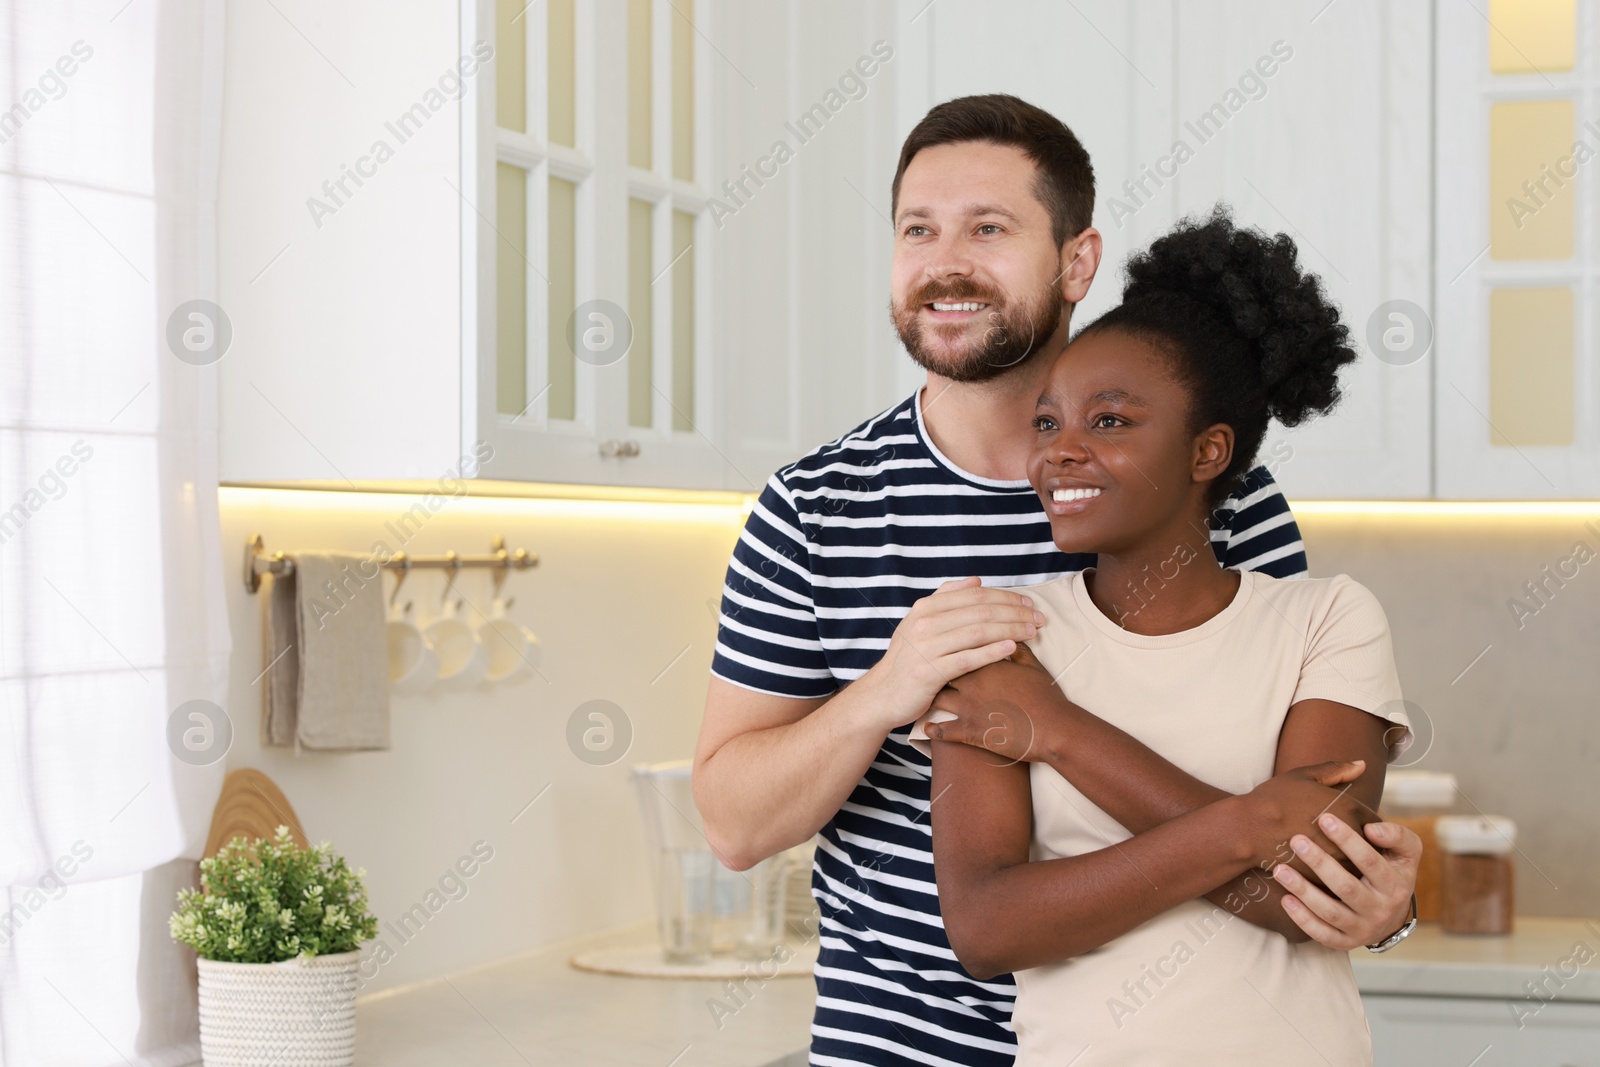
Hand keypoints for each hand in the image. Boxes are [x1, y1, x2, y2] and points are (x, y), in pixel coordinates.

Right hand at [864, 577, 1045, 730]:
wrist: (883, 694)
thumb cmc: (908, 658)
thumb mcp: (919, 621)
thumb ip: (946, 598)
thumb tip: (975, 581)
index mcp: (926, 607)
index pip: (975, 595)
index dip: (1005, 597)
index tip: (1028, 603)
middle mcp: (925, 623)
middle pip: (980, 611)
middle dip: (1014, 613)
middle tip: (1038, 618)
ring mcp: (926, 647)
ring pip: (978, 632)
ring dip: (1010, 629)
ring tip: (1032, 631)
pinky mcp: (930, 673)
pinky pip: (968, 659)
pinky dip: (992, 651)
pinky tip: (1012, 648)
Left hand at [923, 644, 1067, 764]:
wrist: (1054, 728)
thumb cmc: (1046, 697)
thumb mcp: (1033, 666)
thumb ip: (1019, 649)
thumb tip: (1012, 637)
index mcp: (987, 662)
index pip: (959, 647)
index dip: (949, 647)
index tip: (941, 647)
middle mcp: (972, 681)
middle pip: (942, 668)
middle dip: (934, 668)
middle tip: (927, 669)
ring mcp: (969, 706)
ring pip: (938, 697)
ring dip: (930, 697)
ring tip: (924, 697)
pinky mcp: (970, 731)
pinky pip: (942, 731)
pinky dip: (932, 729)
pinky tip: (925, 727)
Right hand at [1241, 760, 1377, 881]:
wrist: (1249, 828)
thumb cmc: (1275, 798)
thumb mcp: (1305, 776)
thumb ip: (1337, 770)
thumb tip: (1362, 764)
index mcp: (1349, 809)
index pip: (1378, 824)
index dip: (1375, 828)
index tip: (1366, 830)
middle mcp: (1348, 836)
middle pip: (1373, 849)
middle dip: (1370, 850)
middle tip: (1362, 850)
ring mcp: (1336, 859)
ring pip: (1359, 869)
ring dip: (1356, 867)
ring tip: (1346, 864)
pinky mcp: (1323, 878)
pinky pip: (1340, 882)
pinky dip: (1338, 880)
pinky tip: (1328, 875)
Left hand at [1271, 818, 1421, 949]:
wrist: (1393, 917)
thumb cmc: (1393, 873)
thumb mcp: (1406, 853)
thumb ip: (1396, 835)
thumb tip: (1371, 829)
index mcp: (1395, 885)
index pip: (1369, 861)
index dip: (1347, 840)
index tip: (1324, 819)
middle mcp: (1380, 910)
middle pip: (1346, 887)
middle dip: (1319, 863)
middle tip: (1296, 841)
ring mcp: (1362, 929)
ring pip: (1330, 912)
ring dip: (1303, 891)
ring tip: (1280, 869)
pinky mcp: (1346, 942)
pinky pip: (1322, 934)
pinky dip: (1302, 919)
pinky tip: (1285, 899)